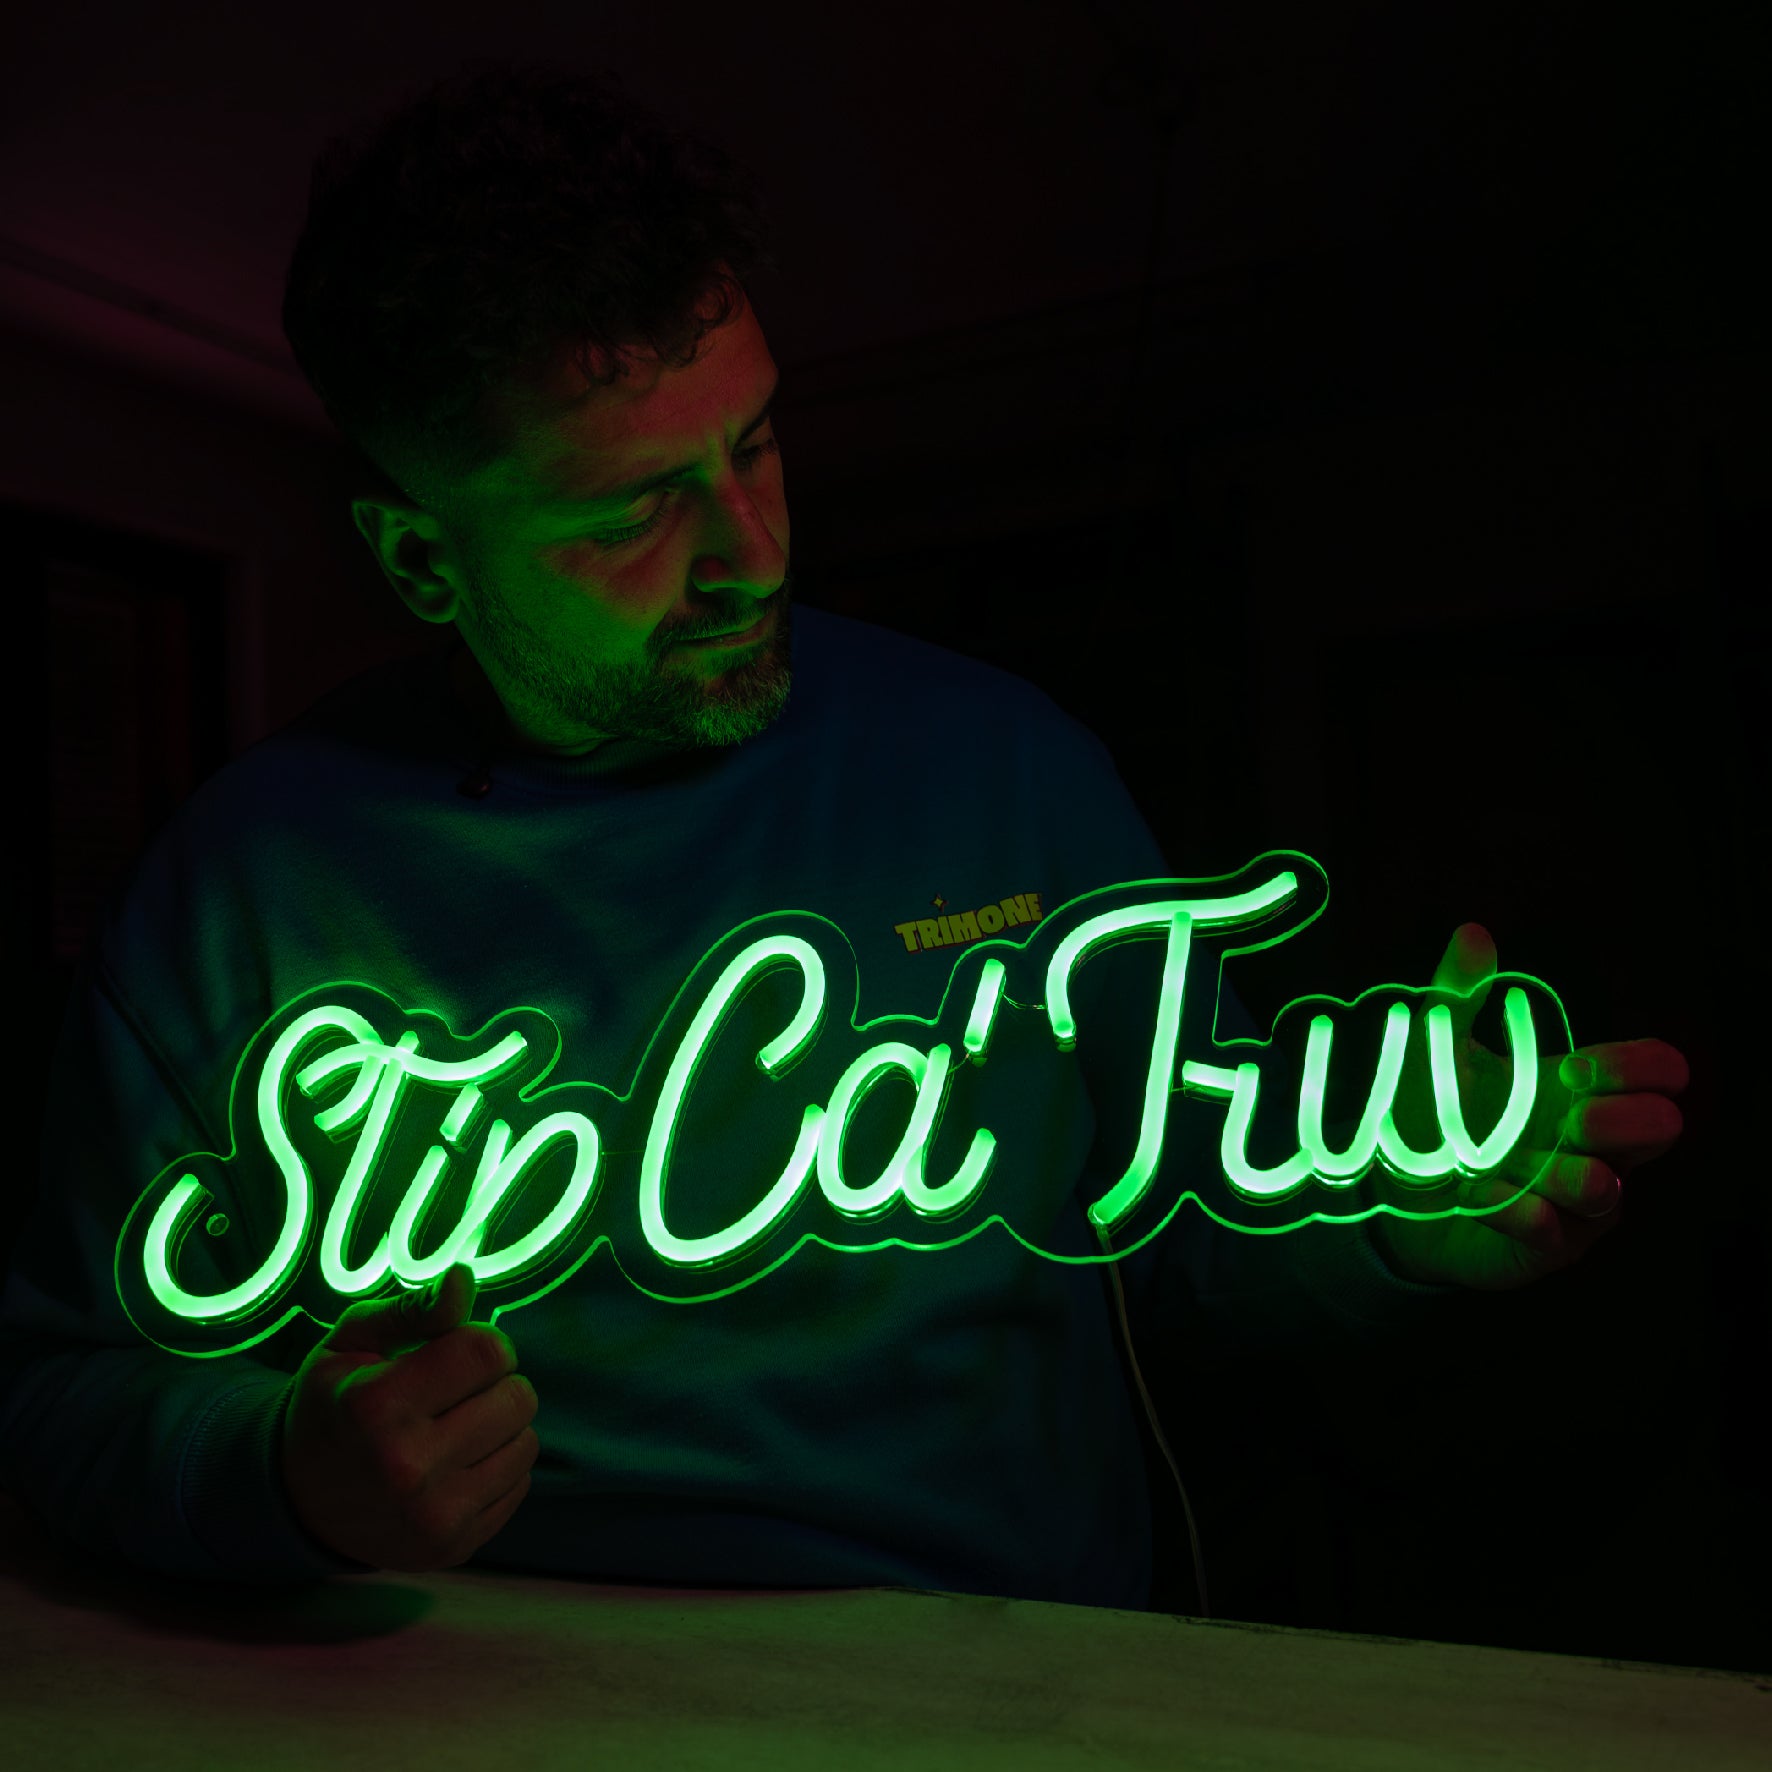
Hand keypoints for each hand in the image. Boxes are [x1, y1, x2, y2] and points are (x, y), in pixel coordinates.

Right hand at [280, 1261, 539, 1570]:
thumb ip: (413, 1309)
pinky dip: (497, 1467)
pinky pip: (520, 1484)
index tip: (453, 1353)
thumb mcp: (353, 1343)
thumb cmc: (334, 1405)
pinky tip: (455, 1466)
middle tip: (452, 1395)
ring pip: (528, 1442)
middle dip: (494, 1384)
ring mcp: (433, 1515)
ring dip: (500, 1427)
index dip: (480, 1342)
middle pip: (518, 1396)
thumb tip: (464, 1277)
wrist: (299, 1502)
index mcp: (378, 1405)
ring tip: (454, 1429)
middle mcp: (408, 1466)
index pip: (488, 1350)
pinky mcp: (454, 1547)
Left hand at [1369, 924, 1688, 1291]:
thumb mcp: (1438, 1047)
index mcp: (1576, 1091)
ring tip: (1538, 1165)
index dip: (1634, 1066)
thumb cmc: (1434, 1113)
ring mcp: (1574, 1201)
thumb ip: (1456, 993)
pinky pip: (1553, 1234)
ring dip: (1573, 1174)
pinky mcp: (1544, 1244)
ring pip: (1609, 1191)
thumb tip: (1472, 934)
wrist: (1392, 1193)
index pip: (1653, 1072)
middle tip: (1573, 1114)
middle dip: (1623, 1119)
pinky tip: (1494, 1198)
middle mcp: (1590, 1146)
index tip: (1575, 1067)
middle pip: (1657, 1128)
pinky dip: (1521, 1212)